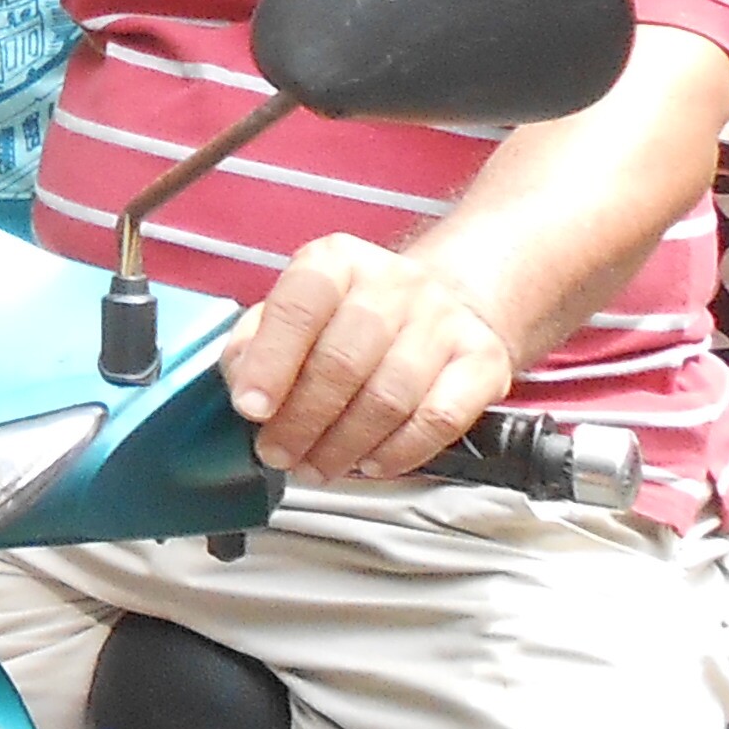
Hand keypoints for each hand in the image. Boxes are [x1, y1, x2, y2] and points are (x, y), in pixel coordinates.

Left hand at [224, 232, 522, 483]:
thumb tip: (245, 390)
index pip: (299, 306)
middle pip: (344, 360)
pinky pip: (440, 418)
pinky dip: (400, 450)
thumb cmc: (350, 318)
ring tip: (317, 466)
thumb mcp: (292, 314)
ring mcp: (444, 321)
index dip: (271, 362)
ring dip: (345, 444)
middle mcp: (393, 283)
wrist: (446, 305)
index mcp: (336, 262)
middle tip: (279, 453)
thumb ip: (255, 345)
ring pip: (390, 396)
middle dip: (303, 419)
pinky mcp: (484, 361)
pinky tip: (370, 462)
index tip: (251, 408)